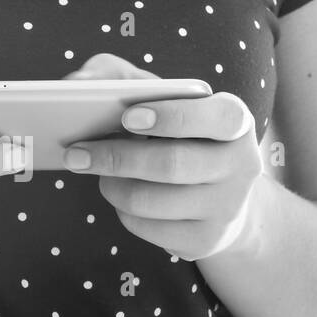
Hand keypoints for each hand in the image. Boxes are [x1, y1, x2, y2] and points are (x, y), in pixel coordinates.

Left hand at [62, 54, 262, 260]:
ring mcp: (227, 207)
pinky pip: (148, 229)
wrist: (217, 195)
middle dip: (116, 158)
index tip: (128, 117)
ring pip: (153, 201)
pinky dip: (123, 212)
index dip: (173, 118)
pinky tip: (122, 197)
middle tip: (76, 153)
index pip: (218, 117)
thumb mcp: (156, 97)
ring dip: (113, 186)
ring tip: (100, 173)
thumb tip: (76, 82)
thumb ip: (116, 76)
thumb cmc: (175, 133)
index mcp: (235, 120)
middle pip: (172, 164)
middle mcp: (240, 165)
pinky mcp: (206, 240)